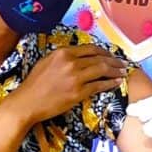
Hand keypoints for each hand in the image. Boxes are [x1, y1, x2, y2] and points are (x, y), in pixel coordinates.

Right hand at [9, 46, 127, 127]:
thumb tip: (80, 55)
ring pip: (102, 71)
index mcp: (63, 52)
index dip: (105, 51)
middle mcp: (71, 62)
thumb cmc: (34, 84)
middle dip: (114, 61)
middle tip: (123, 64)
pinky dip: (110, 84)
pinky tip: (116, 83)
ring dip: (116, 71)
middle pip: (100, 58)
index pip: (91, 48)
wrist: (27, 102)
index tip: (111, 55)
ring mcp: (75, 77)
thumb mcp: (47, 61)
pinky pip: (99, 86)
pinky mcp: (78, 92)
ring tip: (123, 72)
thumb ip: (64, 56)